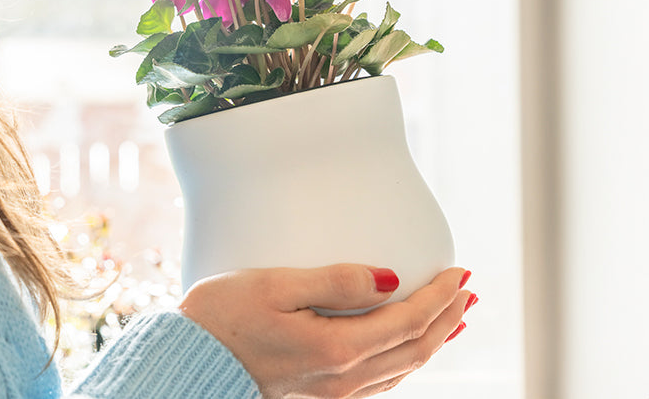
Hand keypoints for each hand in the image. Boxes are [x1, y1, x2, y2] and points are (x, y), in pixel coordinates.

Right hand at [179, 264, 474, 397]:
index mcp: (336, 349)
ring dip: (432, 339)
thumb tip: (391, 278)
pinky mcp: (318, 397)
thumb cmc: (223, 319)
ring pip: (402, 369)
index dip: (440, 296)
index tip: (461, 271)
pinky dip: (405, 358)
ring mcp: (332, 394)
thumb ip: (336, 282)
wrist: (188, 366)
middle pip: (415, 349)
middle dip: (447, 317)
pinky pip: (380, 380)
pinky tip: (405, 347)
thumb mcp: (276, 287)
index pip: (408, 320)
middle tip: (468, 291)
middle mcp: (342, 379)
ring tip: (452, 317)